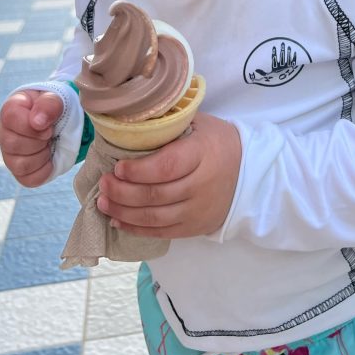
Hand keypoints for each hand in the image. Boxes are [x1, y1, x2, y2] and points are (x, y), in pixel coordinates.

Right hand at [0, 90, 63, 186]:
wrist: (62, 123)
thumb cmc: (54, 108)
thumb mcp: (56, 99)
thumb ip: (48, 104)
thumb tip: (37, 122)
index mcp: (11, 110)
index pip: (10, 118)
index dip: (32, 124)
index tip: (48, 125)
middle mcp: (5, 134)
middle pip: (13, 144)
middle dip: (39, 140)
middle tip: (51, 133)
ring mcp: (10, 155)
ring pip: (20, 165)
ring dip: (43, 154)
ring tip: (49, 143)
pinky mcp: (20, 172)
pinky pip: (29, 179)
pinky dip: (46, 169)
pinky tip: (49, 156)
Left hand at [97, 113, 240, 238]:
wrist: (250, 172)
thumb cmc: (218, 142)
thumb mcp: (199, 123)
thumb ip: (169, 123)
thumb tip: (131, 121)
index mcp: (201, 154)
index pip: (166, 167)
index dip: (138, 171)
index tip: (117, 167)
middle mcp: (201, 185)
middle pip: (155, 195)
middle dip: (122, 192)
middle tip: (103, 184)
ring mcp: (198, 210)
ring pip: (155, 217)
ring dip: (124, 212)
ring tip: (103, 203)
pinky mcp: (194, 227)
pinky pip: (161, 233)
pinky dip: (137, 229)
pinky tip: (118, 221)